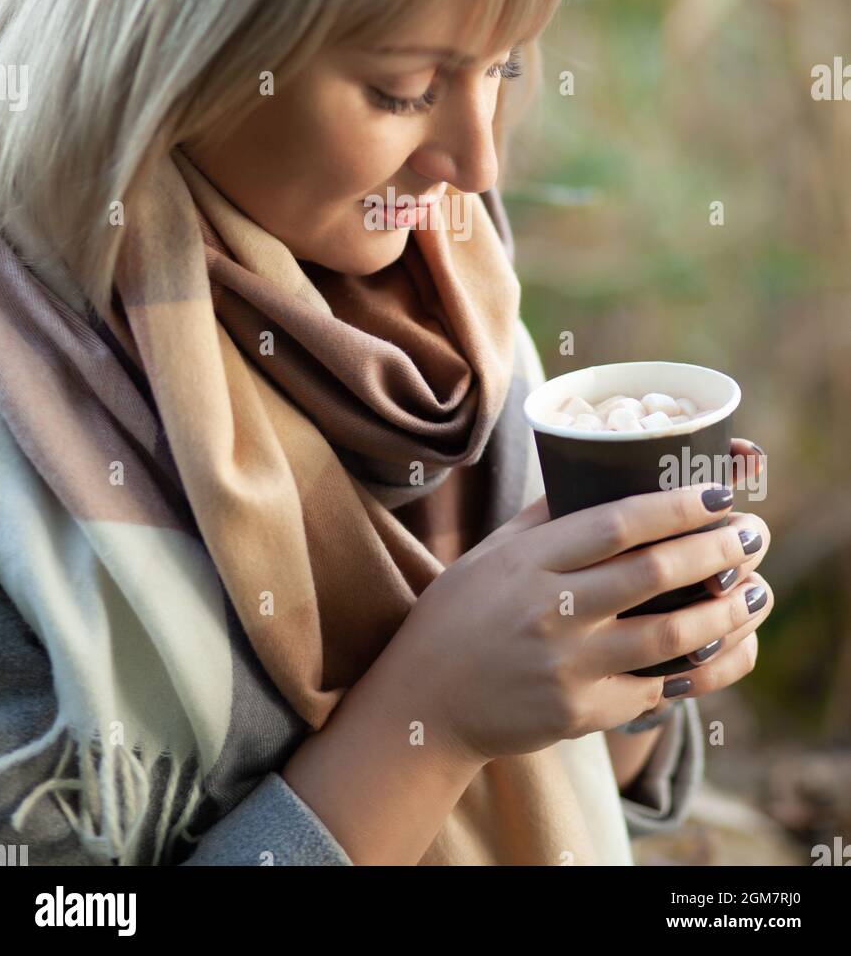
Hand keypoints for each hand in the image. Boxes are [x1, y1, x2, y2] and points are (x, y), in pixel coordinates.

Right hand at [391, 451, 766, 767]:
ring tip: (755, 591)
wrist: (425, 702)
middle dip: (716, 549)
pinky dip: (696, 668)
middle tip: (753, 533)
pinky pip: (654, 689)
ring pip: (668, 636)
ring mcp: (566, 666)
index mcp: (528, 561)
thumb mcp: (492, 553)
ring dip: (723, 612)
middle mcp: (549, 610)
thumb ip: (547, 517)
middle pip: (653, 573)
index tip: (720, 492)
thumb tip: (604, 469)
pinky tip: (723, 647)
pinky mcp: (579, 713)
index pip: (616, 522)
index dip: (676, 506)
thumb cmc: (461, 614)